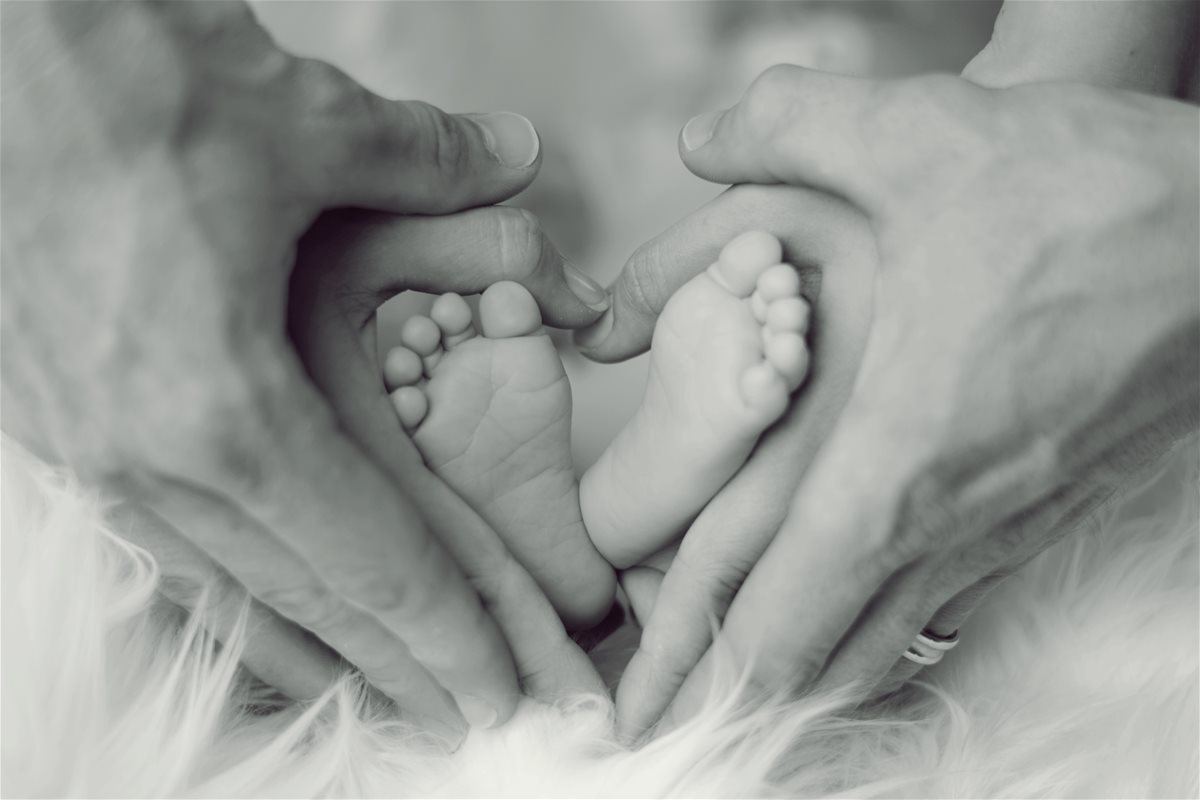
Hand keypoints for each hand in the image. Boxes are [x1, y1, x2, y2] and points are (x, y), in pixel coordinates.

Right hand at [1, 2, 604, 737]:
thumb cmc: (127, 76)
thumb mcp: (308, 123)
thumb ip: (433, 163)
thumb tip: (519, 155)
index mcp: (224, 407)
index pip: (372, 560)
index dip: (450, 634)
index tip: (506, 692)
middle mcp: (146, 456)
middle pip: (306, 599)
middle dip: (399, 668)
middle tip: (472, 718)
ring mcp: (85, 446)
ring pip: (223, 587)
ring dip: (313, 648)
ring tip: (381, 694)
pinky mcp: (47, 418)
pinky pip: (157, 541)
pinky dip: (227, 591)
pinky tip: (260, 613)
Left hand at [587, 69, 1198, 732]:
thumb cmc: (1089, 192)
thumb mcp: (922, 134)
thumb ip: (788, 124)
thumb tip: (698, 133)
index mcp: (891, 461)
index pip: (776, 616)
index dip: (693, 670)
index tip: (638, 710)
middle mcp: (950, 524)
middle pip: (818, 661)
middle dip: (726, 691)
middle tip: (658, 714)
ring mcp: (1006, 531)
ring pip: (884, 643)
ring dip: (801, 665)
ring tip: (729, 672)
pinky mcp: (1046, 514)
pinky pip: (941, 606)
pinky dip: (873, 626)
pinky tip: (845, 607)